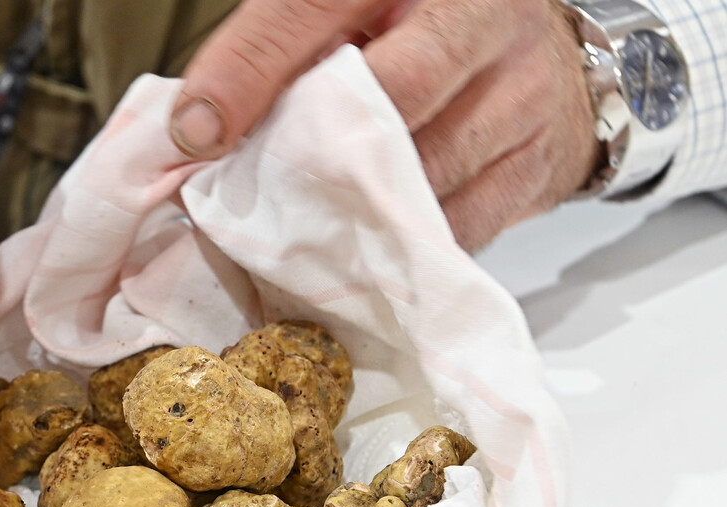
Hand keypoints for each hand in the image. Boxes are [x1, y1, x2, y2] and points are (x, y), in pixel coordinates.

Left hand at [172, 0, 598, 250]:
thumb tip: (191, 131)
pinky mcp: (537, 166)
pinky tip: (357, 255)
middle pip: (386, 94)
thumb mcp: (344, 18)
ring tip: (293, 236)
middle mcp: (478, 17)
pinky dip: (395, 252)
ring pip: (420, 171)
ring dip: (346, 214)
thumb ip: (275, 55)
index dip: (247, 71)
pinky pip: (455, 228)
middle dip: (309, 156)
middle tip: (250, 200)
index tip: (194, 133)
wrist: (540, 63)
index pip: (312, 7)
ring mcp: (520, 92)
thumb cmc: (416, 35)